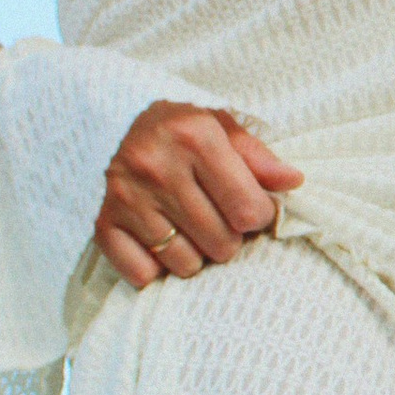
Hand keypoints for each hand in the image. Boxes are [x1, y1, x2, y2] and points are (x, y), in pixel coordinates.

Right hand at [95, 102, 302, 290]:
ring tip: (189, 227)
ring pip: (185, 264)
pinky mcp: (102, 223)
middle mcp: (156, 166)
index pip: (249, 210)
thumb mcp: (220, 126)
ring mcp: (126, 197)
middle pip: (221, 243)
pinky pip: (144, 274)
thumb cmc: (177, 128)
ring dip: (195, 254)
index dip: (259, 216)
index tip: (250, 207)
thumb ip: (257, 156)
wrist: (109, 121)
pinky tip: (159, 239)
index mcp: (194, 136)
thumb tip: (292, 181)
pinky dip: (156, 267)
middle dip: (229, 237)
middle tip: (217, 217)